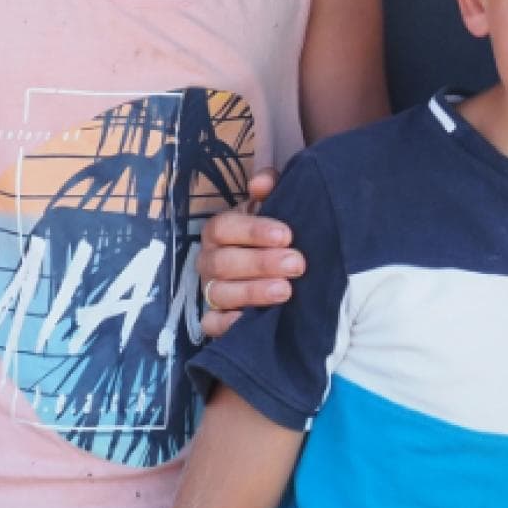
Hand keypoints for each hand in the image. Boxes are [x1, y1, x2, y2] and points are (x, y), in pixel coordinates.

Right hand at [196, 168, 302, 337]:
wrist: (276, 268)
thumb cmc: (272, 234)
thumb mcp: (273, 207)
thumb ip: (269, 188)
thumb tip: (261, 182)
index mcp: (220, 230)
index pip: (226, 227)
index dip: (254, 231)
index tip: (287, 235)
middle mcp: (210, 260)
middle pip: (224, 262)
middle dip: (261, 263)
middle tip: (297, 264)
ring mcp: (211, 290)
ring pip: (220, 293)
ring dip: (252, 292)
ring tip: (285, 291)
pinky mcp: (214, 318)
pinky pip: (211, 325)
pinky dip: (227, 325)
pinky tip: (250, 321)